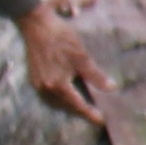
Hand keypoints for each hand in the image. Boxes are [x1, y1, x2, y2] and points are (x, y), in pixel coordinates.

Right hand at [16, 3, 115, 128]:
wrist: (35, 24)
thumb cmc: (60, 37)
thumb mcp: (81, 56)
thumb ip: (95, 75)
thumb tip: (111, 88)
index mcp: (57, 85)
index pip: (77, 105)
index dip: (90, 113)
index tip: (101, 120)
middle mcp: (45, 88)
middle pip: (65, 107)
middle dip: (79, 111)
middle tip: (93, 114)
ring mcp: (37, 84)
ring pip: (55, 103)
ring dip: (68, 107)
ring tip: (81, 107)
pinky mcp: (33, 78)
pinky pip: (47, 96)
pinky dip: (58, 99)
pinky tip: (65, 95)